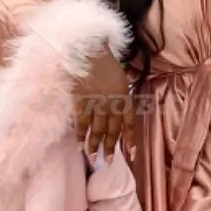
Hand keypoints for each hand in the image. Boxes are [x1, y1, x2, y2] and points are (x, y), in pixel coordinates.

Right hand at [72, 46, 134, 160]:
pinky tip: (79, 144)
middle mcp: (112, 102)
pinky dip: (80, 134)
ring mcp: (96, 102)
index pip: (129, 123)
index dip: (130, 139)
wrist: (89, 48)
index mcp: (124, 96)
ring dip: (95, 145)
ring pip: (97, 129)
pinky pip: (81, 121)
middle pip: (112, 129)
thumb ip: (122, 96)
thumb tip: (120, 113)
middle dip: (110, 147)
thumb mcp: (121, 78)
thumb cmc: (106, 61)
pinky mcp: (81, 99)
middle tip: (108, 162)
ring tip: (93, 158)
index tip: (130, 154)